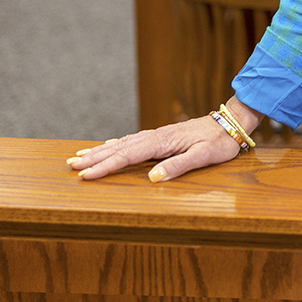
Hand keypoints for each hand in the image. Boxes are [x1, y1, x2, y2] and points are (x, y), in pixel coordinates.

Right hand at [67, 97, 261, 182]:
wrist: (231, 123)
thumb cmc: (219, 142)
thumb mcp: (204, 156)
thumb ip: (179, 166)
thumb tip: (152, 178)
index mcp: (162, 142)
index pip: (127, 156)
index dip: (105, 166)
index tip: (85, 174)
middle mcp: (155, 136)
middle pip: (119, 148)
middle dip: (94, 157)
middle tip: (70, 165)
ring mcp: (157, 135)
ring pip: (122, 143)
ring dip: (100, 150)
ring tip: (80, 155)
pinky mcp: (161, 136)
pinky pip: (131, 140)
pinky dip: (115, 144)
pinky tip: (107, 145)